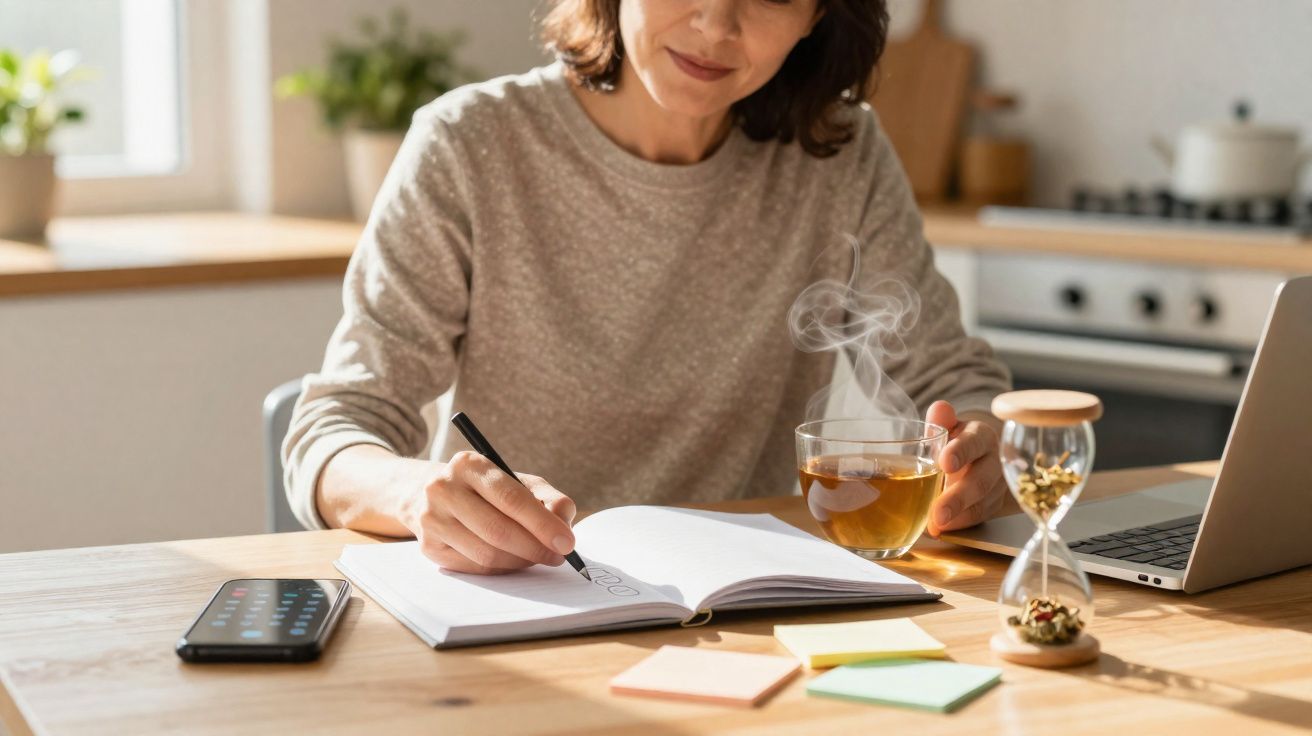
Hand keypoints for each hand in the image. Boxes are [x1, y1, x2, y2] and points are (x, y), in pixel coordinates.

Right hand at [398, 451, 577, 574]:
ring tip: (538, 558)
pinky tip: (515, 561)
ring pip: (486, 554)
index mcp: (469, 464)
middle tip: (558, 556)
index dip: (542, 524)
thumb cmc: (486, 489)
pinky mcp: (428, 547)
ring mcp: (432, 519)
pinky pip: (474, 568)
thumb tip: (564, 521)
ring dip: (520, 561)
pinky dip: (502, 569)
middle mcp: (443, 489)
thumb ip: (548, 497)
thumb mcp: (518, 482)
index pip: (511, 498)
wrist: (431, 494)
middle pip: (498, 530)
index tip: (566, 542)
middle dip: (535, 548)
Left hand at [924, 400, 1006, 536]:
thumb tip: (939, 408)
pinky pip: (979, 516)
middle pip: (980, 480)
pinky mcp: (994, 505)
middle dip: (957, 498)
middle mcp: (995, 461)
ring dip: (958, 517)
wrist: (976, 456)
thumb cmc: (956, 440)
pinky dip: (960, 524)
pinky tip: (943, 529)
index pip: (973, 443)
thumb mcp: (948, 427)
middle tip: (937, 513)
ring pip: (982, 503)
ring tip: (935, 526)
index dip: (959, 452)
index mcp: (982, 436)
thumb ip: (940, 421)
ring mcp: (998, 485)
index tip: (944, 463)